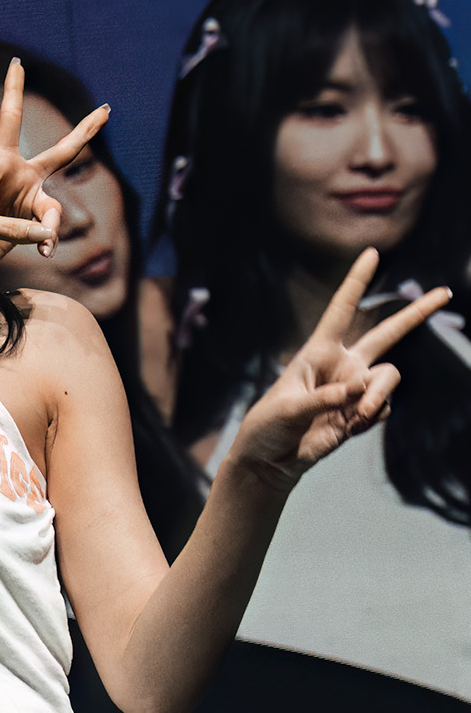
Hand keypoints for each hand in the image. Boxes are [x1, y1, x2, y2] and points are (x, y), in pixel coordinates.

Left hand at [0, 57, 108, 279]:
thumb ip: (11, 228)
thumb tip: (47, 235)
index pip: (10, 118)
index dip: (15, 89)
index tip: (18, 60)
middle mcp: (17, 177)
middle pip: (61, 152)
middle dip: (84, 131)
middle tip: (106, 109)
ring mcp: (25, 201)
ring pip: (54, 207)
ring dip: (52, 224)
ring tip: (45, 244)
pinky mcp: (29, 225)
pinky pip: (50, 229)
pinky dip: (48, 241)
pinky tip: (44, 252)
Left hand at [230, 248, 449, 486]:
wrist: (271, 459)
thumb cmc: (267, 427)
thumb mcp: (285, 409)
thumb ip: (321, 399)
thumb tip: (356, 393)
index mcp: (317, 352)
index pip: (341, 310)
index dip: (356, 282)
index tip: (371, 253)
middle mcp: (342, 365)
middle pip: (387, 333)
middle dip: (417, 313)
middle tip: (445, 293)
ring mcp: (356, 389)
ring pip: (389, 378)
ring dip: (377, 396)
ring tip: (358, 415)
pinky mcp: (362, 413)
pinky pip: (382, 408)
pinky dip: (370, 418)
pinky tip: (349, 427)